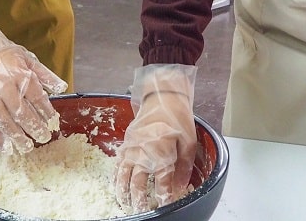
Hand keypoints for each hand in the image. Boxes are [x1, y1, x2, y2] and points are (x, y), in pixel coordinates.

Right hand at [0, 14, 66, 153]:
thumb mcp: (27, 58)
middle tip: (43, 138)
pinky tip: (4, 146)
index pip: (37, 97)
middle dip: (34, 128)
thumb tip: (62, 88)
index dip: (46, 112)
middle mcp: (3, 85)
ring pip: (4, 121)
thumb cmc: (1, 53)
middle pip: (21, 112)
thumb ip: (44, 75)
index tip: (53, 123)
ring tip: (26, 147)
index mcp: (19, 73)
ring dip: (16, 136)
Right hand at [115, 64, 196, 211]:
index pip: (162, 184)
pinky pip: (118, 162)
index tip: (165, 206)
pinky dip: (116, 175)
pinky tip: (115, 183)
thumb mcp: (189, 141)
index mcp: (162, 155)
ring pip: (123, 175)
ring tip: (124, 203)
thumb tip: (181, 186)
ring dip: (122, 191)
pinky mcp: (126, 142)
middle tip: (141, 210)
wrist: (162, 96)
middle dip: (139, 200)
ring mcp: (132, 148)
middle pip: (138, 183)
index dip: (164, 198)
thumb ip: (185, 166)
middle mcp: (144, 154)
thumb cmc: (177, 117)